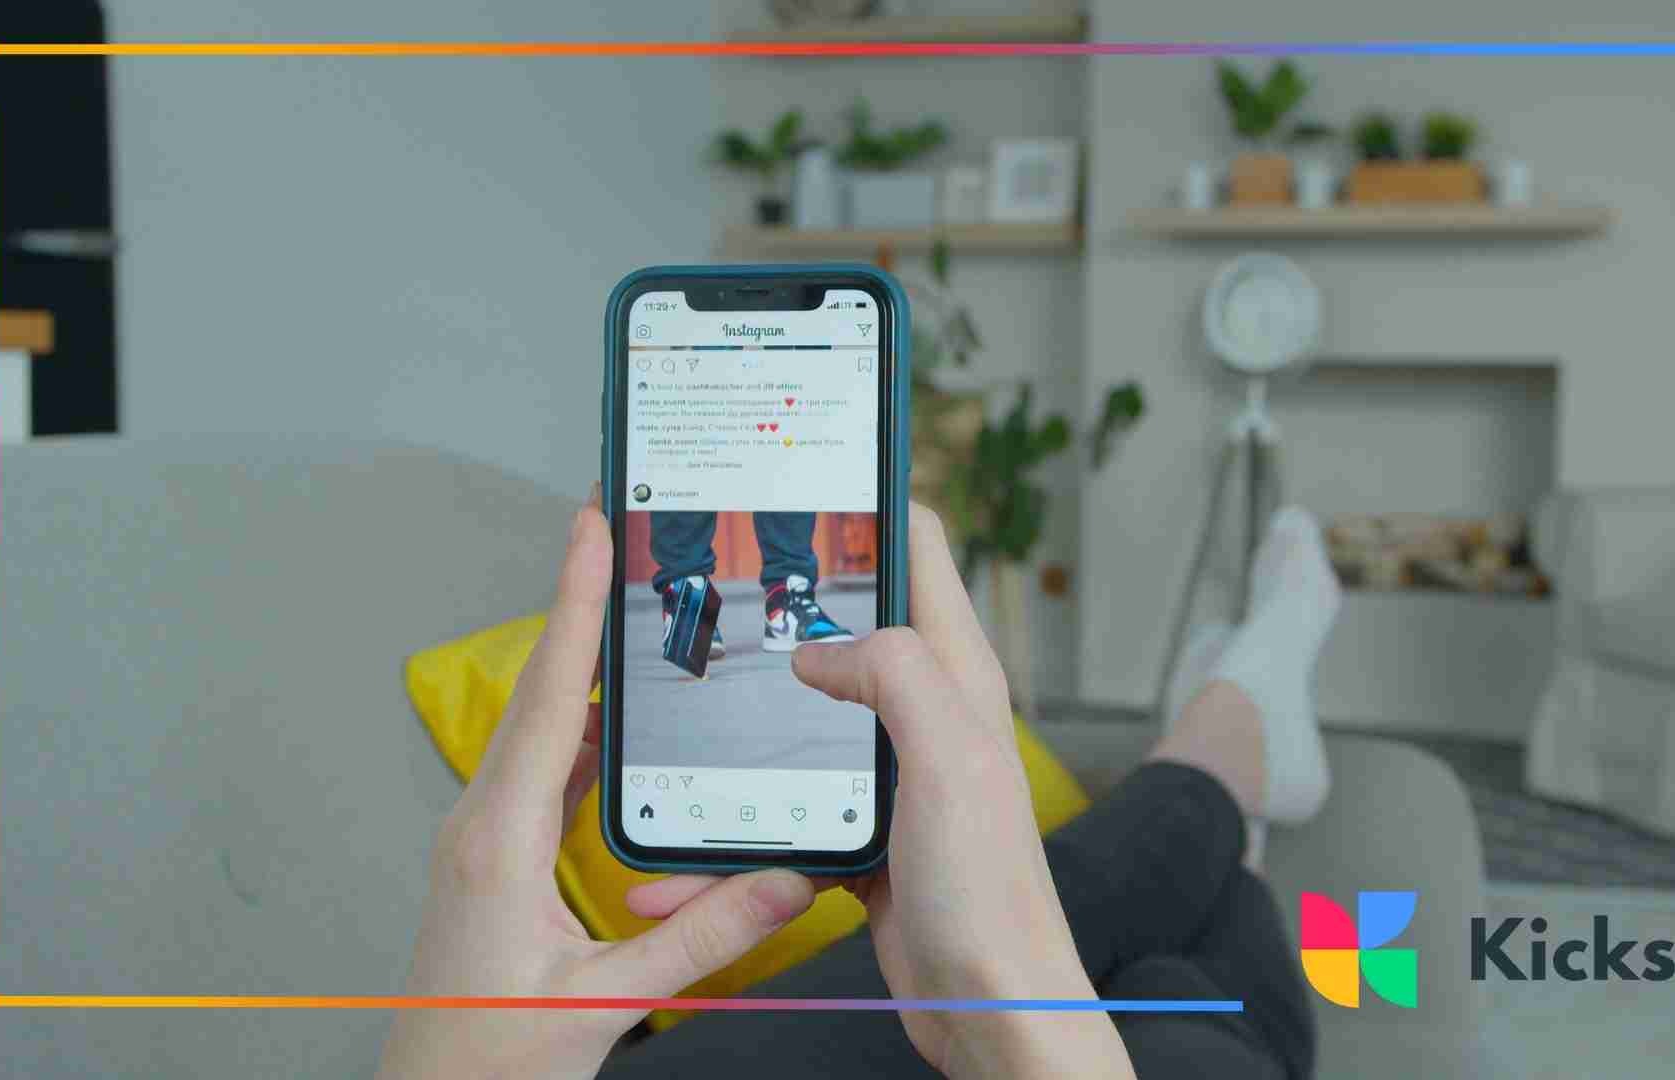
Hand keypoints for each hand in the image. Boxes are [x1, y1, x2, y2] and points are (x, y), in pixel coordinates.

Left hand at [379, 494, 816, 1079]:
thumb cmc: (490, 1063)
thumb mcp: (609, 1002)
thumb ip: (703, 936)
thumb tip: (785, 879)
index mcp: (499, 842)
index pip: (548, 700)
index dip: (575, 607)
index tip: (591, 531)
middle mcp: (481, 825)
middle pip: (539, 692)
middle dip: (579, 607)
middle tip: (613, 533)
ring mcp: (482, 839)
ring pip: (538, 729)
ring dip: (580, 667)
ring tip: (627, 608)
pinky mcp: (493, 859)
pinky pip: (540, 773)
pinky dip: (580, 731)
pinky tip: (615, 726)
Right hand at [627, 505, 1133, 1078]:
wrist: (991, 1010)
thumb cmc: (993, 895)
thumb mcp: (950, 756)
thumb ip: (892, 675)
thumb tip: (818, 646)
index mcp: (956, 676)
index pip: (915, 547)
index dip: (864, 496)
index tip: (798, 468)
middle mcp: (926, 713)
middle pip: (850, 619)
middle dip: (785, 594)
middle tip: (712, 573)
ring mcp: (892, 774)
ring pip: (809, 711)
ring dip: (752, 706)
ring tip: (682, 691)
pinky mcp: (863, 834)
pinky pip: (790, 802)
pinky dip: (741, 813)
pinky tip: (690, 839)